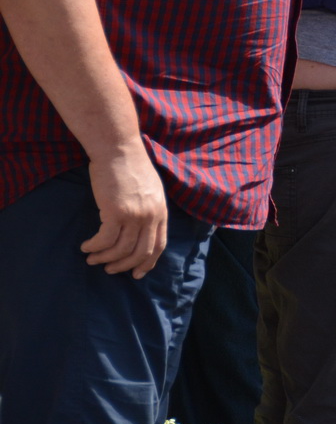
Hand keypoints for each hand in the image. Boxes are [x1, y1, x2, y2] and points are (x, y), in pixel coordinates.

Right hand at [83, 141, 169, 276]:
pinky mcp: (115, 212)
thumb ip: (148, 210)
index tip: (137, 274)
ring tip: (92, 258)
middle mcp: (151, 216)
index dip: (148, 262)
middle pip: (141, 252)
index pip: (159, 245)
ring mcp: (134, 215)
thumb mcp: (150, 190)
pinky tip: (86, 246)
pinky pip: (104, 239)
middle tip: (110, 270)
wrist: (118, 149)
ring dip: (104, 258)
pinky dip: (94, 246)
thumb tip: (140, 230)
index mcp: (161, 211)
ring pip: (120, 249)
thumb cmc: (130, 167)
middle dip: (125, 266)